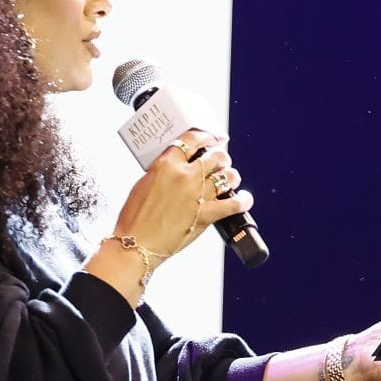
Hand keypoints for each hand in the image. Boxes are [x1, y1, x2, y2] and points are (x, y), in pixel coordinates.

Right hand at [112, 128, 255, 261]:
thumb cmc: (135, 218)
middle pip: (215, 156)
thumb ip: (163, 172)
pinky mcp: (207, 215)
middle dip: (221, 158)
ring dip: (231, 176)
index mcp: (167, 164)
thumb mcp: (144, 184)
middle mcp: (185, 175)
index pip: (192, 139)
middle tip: (220, 162)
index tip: (210, 139)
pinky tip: (245, 199)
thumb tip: (176, 169)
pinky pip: (234, 204)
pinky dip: (243, 201)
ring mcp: (198, 194)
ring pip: (227, 176)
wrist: (137, 243)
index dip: (206, 137)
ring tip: (230, 179)